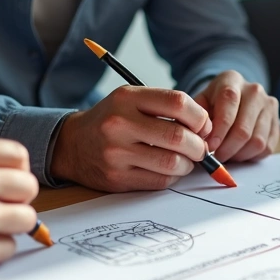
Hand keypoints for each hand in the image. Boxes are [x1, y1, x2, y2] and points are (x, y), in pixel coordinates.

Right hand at [50, 86, 212, 191]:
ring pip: (172, 162)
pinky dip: (173, 176)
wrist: (72, 145)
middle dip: (199, 145)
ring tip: (186, 159)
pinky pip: (160, 181)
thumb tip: (207, 128)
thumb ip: (166, 107)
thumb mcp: (132, 100)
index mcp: (127, 98)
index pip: (178, 102)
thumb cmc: (112, 120)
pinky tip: (170, 169)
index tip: (204, 126)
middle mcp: (119, 123)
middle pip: (178, 136)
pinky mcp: (117, 178)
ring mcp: (117, 153)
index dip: (200, 117)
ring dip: (188, 164)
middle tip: (201, 148)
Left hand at [193, 71, 278, 162]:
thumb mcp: (199, 103)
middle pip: (243, 129)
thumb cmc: (212, 103)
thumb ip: (196, 118)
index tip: (209, 147)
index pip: (228, 102)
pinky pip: (266, 148)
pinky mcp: (277, 122)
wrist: (232, 99)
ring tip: (226, 155)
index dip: (218, 130)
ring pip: (256, 141)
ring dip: (239, 155)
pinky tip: (239, 153)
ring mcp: (269, 106)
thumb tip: (198, 140)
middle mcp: (254, 90)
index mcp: (232, 80)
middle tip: (216, 157)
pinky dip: (251, 156)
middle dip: (227, 149)